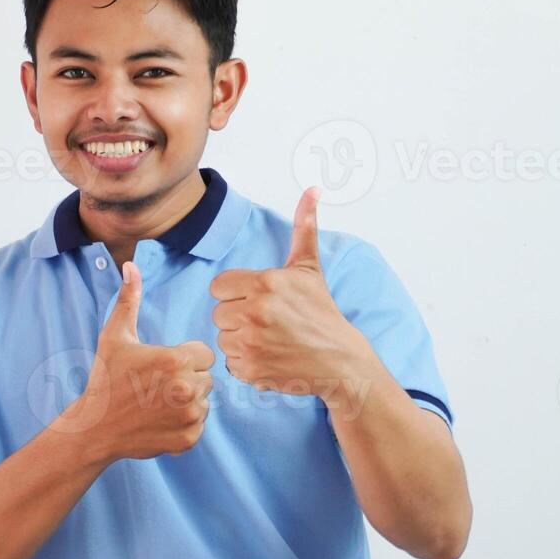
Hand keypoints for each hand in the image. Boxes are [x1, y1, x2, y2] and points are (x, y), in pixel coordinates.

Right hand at [62, 261, 214, 462]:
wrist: (95, 428)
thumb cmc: (105, 378)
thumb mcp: (115, 335)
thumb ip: (129, 300)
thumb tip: (130, 265)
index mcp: (175, 360)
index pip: (205, 354)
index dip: (186, 357)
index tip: (163, 365)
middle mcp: (187, 388)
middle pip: (207, 377)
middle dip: (188, 378)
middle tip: (158, 385)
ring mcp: (189, 416)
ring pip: (205, 401)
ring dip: (188, 401)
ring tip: (158, 402)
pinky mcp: (188, 439)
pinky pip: (200, 424)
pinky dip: (185, 423)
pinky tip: (160, 419)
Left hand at [209, 186, 369, 397]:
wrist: (340, 361)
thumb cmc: (321, 313)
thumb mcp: (309, 268)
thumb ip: (304, 227)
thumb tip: (313, 189)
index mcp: (265, 283)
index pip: (220, 286)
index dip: (237, 293)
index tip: (260, 300)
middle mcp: (255, 311)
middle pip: (219, 313)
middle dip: (238, 316)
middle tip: (267, 322)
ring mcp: (251, 342)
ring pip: (222, 337)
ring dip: (240, 340)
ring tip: (268, 339)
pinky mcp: (250, 369)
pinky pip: (229, 361)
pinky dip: (245, 362)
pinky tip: (268, 357)